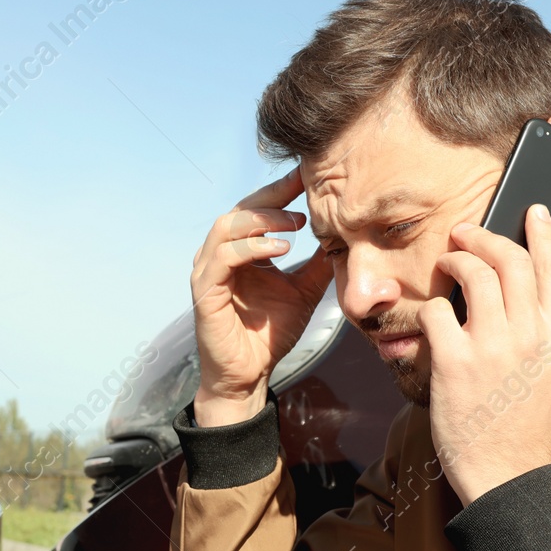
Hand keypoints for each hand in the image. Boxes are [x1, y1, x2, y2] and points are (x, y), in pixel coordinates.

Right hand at [189, 167, 334, 425]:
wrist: (249, 375)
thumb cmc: (269, 335)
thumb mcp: (304, 291)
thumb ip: (318, 265)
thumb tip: (346, 237)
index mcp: (240, 252)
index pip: (257, 209)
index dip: (281, 190)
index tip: (309, 175)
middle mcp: (219, 256)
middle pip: (239, 209)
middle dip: (272, 196)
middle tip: (304, 188)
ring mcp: (208, 272)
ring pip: (226, 227)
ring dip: (262, 219)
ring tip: (296, 222)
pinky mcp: (204, 291)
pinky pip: (224, 258)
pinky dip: (252, 248)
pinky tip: (281, 248)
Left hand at [417, 204, 550, 506]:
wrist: (504, 470)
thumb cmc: (532, 422)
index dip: (542, 233)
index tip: (532, 210)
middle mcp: (534, 333)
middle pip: (510, 260)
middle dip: (484, 235)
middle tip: (466, 231)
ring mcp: (494, 345)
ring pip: (474, 274)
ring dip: (456, 260)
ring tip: (448, 263)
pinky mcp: (456, 361)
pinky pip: (439, 312)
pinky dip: (435, 307)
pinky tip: (437, 317)